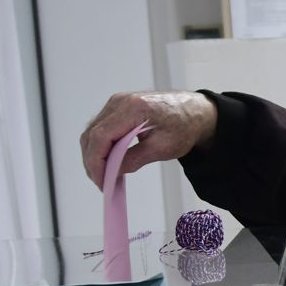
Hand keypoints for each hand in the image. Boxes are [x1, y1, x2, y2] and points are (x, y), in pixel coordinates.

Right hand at [79, 91, 218, 189]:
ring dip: (94, 155)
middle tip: (102, 183)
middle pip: (92, 134)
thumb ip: (134, 160)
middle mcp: (119, 101)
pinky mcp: (117, 108)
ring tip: (104, 175)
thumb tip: (112, 172)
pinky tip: (108, 162)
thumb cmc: (184, 126)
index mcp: (133, 108)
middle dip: (92, 161)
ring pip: (93, 132)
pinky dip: (100, 146)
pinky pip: (101, 128)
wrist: (194, 112)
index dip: (96, 162)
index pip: (101, 136)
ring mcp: (116, 103)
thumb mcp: (162, 148)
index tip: (101, 181)